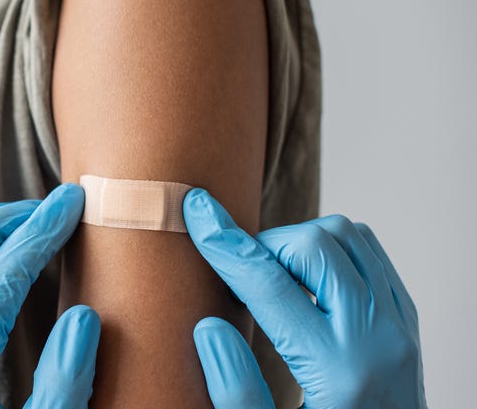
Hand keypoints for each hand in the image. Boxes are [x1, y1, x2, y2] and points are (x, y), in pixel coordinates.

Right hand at [183, 189, 425, 408]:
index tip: (197, 211)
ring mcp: (399, 323)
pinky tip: (305, 276)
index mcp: (338, 371)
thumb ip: (235, 390)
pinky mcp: (406, 316)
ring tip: (272, 274)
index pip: (270, 285)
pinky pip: (369, 250)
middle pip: (315, 246)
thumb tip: (209, 327)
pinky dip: (331, 248)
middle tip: (241, 274)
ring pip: (348, 235)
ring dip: (300, 242)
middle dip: (265, 244)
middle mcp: (378, 337)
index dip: (224, 245)